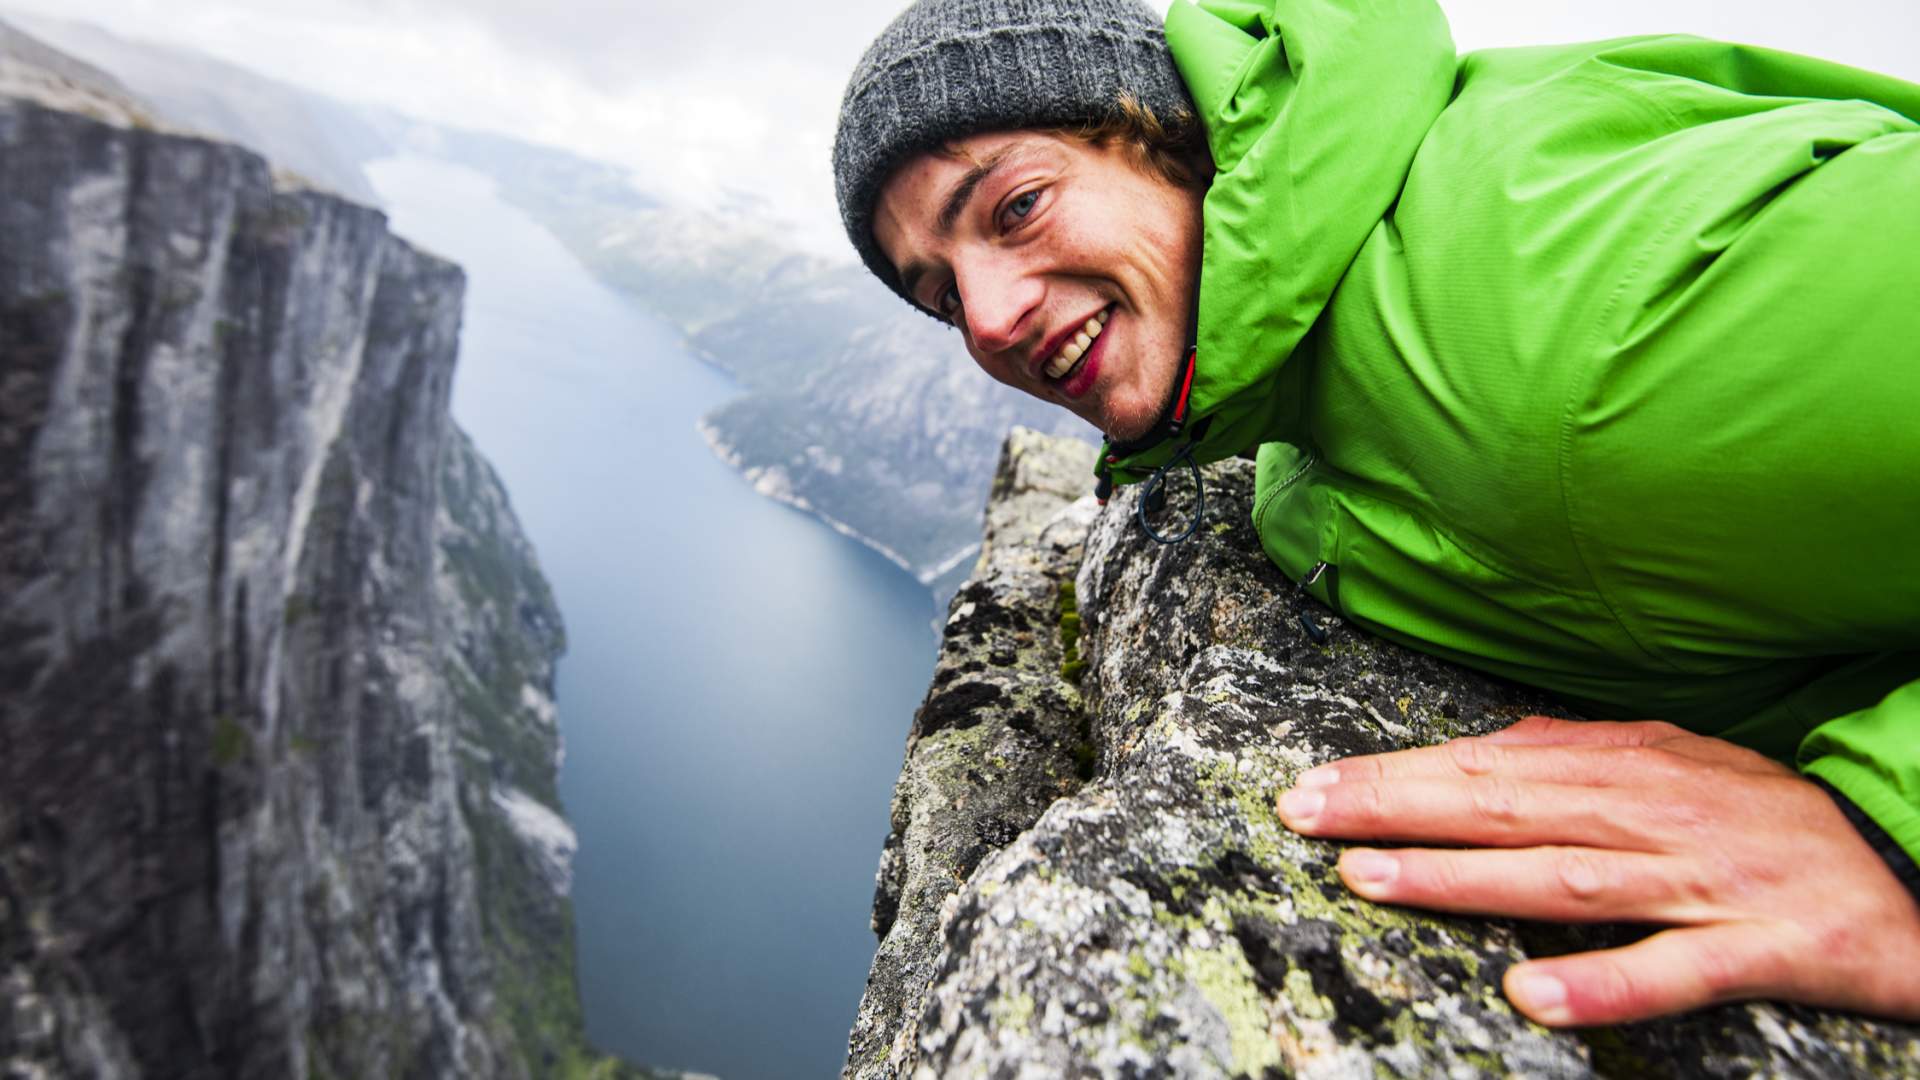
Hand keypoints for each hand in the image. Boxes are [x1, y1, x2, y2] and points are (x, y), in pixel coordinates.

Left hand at [1275, 716, 1919, 1025]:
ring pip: (1567, 878)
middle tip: (1305, 816)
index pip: (1489, 767)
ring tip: (1371, 882)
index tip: (1312, 785)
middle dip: (1397, 811)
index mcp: (1632, 768)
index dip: (1396, 775)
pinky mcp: (1762, 949)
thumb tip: (1481, 747)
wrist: (1913, 866)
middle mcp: (1658, 814)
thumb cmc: (1772, 820)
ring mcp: (1706, 882)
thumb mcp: (1676, 765)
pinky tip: (1531, 993)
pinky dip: (1602, 984)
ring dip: (1463, 880)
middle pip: (1507, 809)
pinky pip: (1675, 971)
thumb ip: (1579, 754)